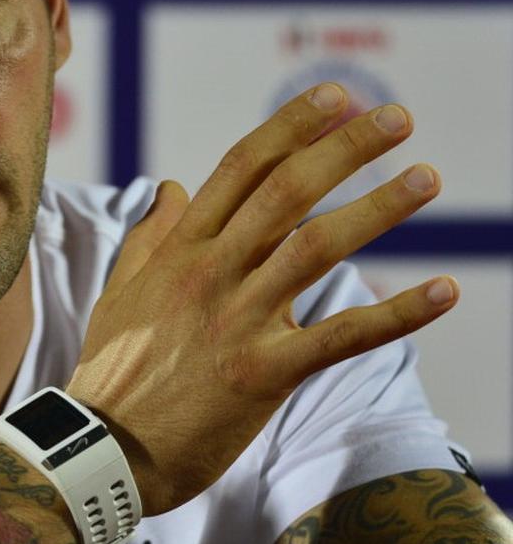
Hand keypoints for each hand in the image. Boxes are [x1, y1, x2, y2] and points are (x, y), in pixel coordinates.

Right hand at [66, 84, 457, 515]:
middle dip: (344, 149)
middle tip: (395, 118)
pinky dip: (396, 314)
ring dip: (376, 209)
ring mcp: (237, 320)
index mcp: (180, 250)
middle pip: (285, 193)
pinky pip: (339, 336)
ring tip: (425, 177)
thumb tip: (172, 187)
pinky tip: (442, 291)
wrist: (101, 446)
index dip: (289, 127)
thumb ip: (150, 236)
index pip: (239, 169)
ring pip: (315, 249)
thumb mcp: (119, 291)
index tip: (332, 97)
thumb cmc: (112, 370)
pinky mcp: (263, 373)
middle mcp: (211, 273)